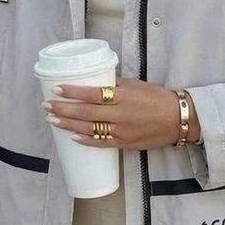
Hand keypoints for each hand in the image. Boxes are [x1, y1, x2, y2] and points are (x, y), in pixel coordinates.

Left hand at [41, 77, 200, 149]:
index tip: (57, 89)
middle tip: (46, 107)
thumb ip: (116, 84)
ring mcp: (121, 131)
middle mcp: (120, 114)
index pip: (92, 93)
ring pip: (89, 129)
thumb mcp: (137, 84)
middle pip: (85, 113)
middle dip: (63, 110)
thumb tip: (96, 81)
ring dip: (68, 125)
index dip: (73, 92)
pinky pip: (101, 143)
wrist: (178, 119)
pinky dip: (85, 140)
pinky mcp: (125, 143)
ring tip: (52, 121)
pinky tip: (72, 137)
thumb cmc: (158, 98)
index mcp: (123, 96)